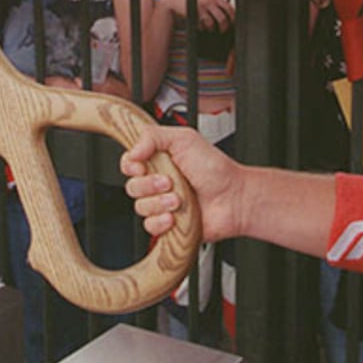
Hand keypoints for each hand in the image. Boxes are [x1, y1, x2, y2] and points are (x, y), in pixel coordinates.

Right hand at [121, 123, 243, 241]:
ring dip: (160, 203)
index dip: (132, 166)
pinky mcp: (167, 223)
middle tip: (170, 181)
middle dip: (150, 185)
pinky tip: (175, 216)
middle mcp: (158, 182)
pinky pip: (150, 226)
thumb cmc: (215, 169)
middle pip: (132, 186)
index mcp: (159, 160)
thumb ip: (152, 136)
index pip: (129, 163)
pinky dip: (161, 222)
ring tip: (179, 200)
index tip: (142, 165)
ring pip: (140, 207)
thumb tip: (132, 151)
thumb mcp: (184, 139)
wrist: (233, 198)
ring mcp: (162, 203)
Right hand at [156, 0, 234, 31]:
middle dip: (224, 27)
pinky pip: (201, 25)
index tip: (232, 23)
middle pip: (223, 18)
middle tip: (223, 30)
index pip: (229, 8)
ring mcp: (202, 8)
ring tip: (211, 30)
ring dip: (212, 29)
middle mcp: (210, 1)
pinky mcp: (194, 14)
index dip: (232, 17)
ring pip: (212, 23)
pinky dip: (202, 28)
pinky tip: (201, 27)